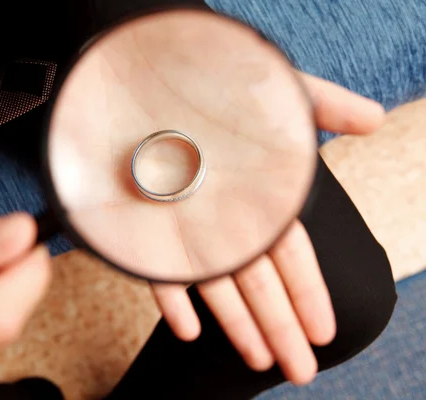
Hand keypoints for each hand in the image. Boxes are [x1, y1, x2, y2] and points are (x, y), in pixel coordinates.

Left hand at [152, 73, 385, 384]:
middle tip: (300, 370)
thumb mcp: (278, 92)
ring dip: (237, 324)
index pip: (292, 256)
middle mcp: (225, 219)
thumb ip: (325, 106)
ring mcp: (186, 228)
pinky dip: (172, 301)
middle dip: (282, 327)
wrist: (141, 84)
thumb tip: (376, 118)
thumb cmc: (210, 86)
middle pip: (260, 283)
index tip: (324, 331)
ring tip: (259, 360)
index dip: (309, 293)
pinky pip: (157, 272)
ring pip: (217, 287)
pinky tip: (189, 331)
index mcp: (258, 197)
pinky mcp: (145, 229)